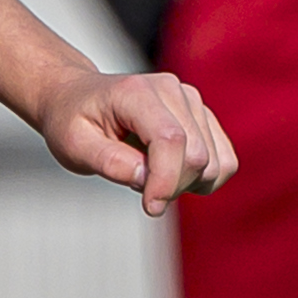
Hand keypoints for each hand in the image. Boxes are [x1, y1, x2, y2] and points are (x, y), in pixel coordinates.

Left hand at [39, 67, 232, 214]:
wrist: (77, 99)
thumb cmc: (72, 121)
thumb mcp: (73, 146)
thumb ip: (109, 162)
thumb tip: (147, 179)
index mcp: (136, 92)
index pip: (171, 140)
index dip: (166, 181)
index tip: (149, 207)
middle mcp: (171, 90)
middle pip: (198, 156)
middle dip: (172, 188)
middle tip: (139, 190)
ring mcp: (192, 101)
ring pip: (216, 163)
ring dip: (188, 185)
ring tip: (151, 176)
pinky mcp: (203, 117)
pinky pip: (225, 161)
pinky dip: (204, 180)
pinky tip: (172, 175)